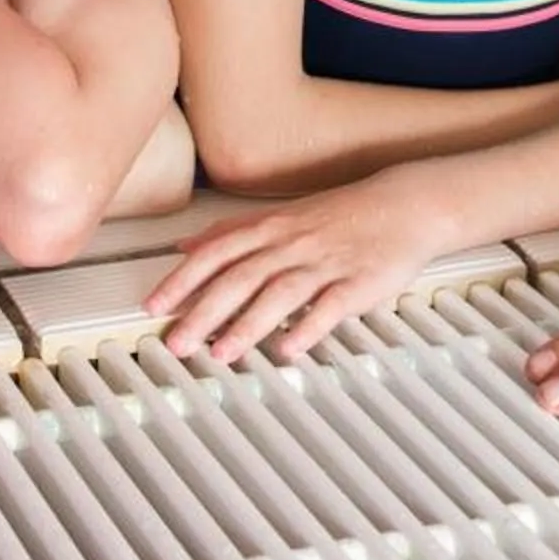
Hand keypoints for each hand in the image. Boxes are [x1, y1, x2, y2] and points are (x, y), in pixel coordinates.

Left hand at [144, 173, 452, 360]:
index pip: (217, 252)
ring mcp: (326, 263)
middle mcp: (292, 243)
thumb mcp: (281, 216)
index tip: (154, 306)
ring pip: (280, 292)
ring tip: (221, 354)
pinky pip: (330, 306)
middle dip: (205, 310)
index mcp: (271, 227)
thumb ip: (232, 232)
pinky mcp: (358, 283)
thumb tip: (185, 246)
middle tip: (176, 343)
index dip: (183, 278)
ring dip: (248, 324)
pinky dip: (308, 327)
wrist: (404, 205)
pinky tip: (288, 349)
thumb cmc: (340, 214)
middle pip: (241, 276)